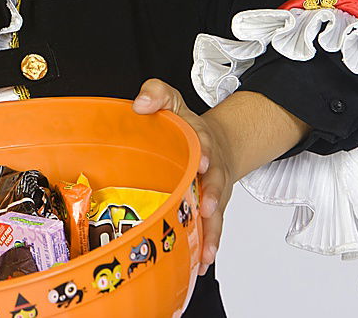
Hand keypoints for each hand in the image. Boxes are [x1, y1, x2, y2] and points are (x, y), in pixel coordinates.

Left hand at [132, 78, 236, 275]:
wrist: (215, 143)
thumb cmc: (186, 127)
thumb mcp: (172, 102)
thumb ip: (157, 94)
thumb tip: (141, 104)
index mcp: (201, 142)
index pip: (205, 145)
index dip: (204, 153)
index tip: (201, 162)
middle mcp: (211, 169)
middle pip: (216, 183)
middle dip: (213, 195)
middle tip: (207, 208)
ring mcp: (212, 192)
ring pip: (215, 214)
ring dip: (212, 232)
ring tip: (206, 251)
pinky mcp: (209, 210)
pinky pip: (210, 230)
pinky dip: (207, 246)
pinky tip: (200, 264)